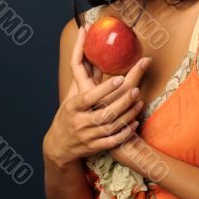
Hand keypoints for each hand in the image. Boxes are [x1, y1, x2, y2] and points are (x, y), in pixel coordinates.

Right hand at [43, 24, 151, 168]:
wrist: (58, 145)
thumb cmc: (67, 115)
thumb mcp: (71, 96)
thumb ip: (82, 78)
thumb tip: (90, 51)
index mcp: (72, 107)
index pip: (89, 97)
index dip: (105, 88)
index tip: (119, 78)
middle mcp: (79, 122)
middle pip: (104, 113)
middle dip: (122, 101)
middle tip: (136, 89)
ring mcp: (88, 136)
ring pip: (111, 126)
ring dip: (127, 114)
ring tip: (139, 102)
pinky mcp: (95, 147)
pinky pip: (113, 141)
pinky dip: (125, 132)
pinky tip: (135, 121)